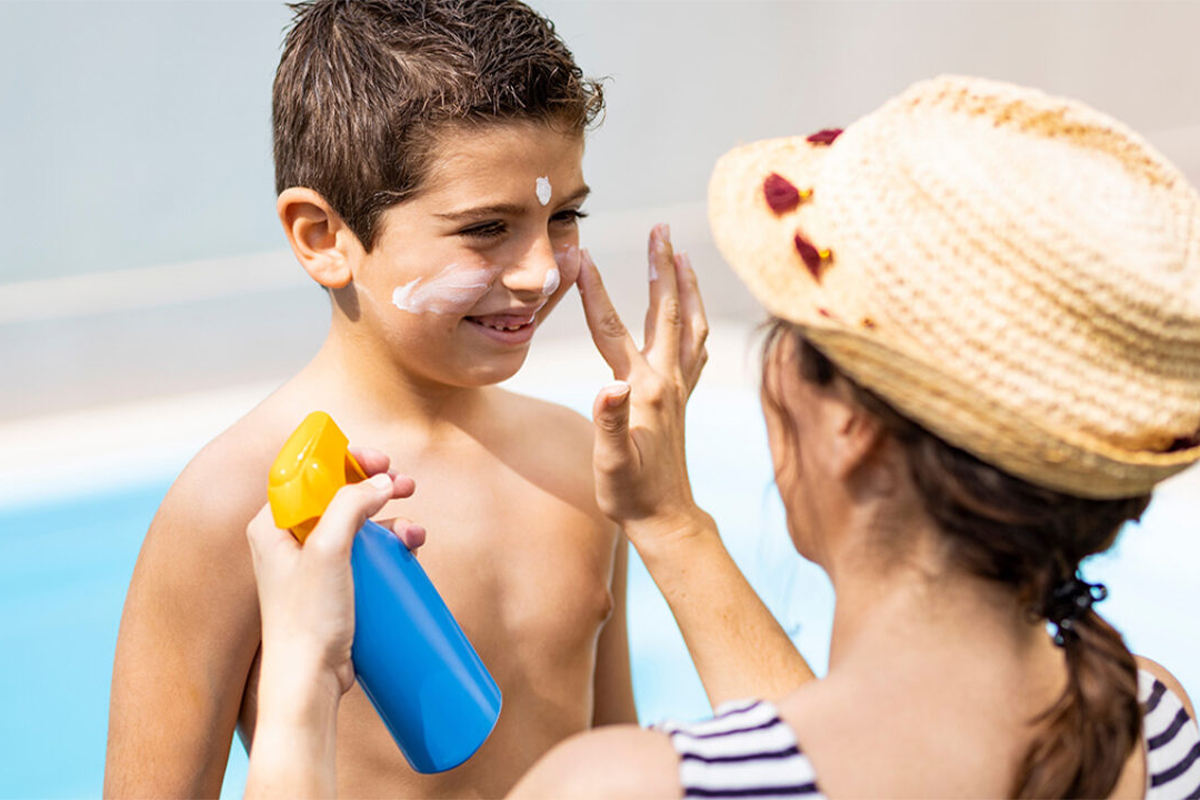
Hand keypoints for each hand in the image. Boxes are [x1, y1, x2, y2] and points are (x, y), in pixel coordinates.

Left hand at [245, 448, 425, 702]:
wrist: (309, 682)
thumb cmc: (307, 619)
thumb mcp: (328, 550)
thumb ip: (350, 505)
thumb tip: (381, 480)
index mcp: (272, 525)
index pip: (308, 473)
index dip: (345, 460)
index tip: (378, 460)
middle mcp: (289, 540)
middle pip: (338, 495)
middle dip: (376, 487)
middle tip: (405, 485)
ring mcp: (313, 564)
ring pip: (358, 524)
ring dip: (391, 518)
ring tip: (414, 531)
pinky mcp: (335, 587)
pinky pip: (366, 553)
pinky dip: (390, 545)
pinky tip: (409, 548)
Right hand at [576, 224, 710, 543]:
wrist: (666, 518)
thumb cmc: (631, 493)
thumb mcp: (610, 462)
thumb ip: (608, 422)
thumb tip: (607, 386)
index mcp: (642, 389)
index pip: (612, 329)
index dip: (595, 291)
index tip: (582, 254)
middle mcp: (666, 381)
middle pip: (667, 311)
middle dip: (662, 265)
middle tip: (660, 227)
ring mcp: (679, 389)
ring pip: (690, 324)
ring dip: (686, 286)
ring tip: (683, 255)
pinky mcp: (683, 401)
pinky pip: (696, 349)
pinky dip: (696, 321)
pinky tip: (693, 317)